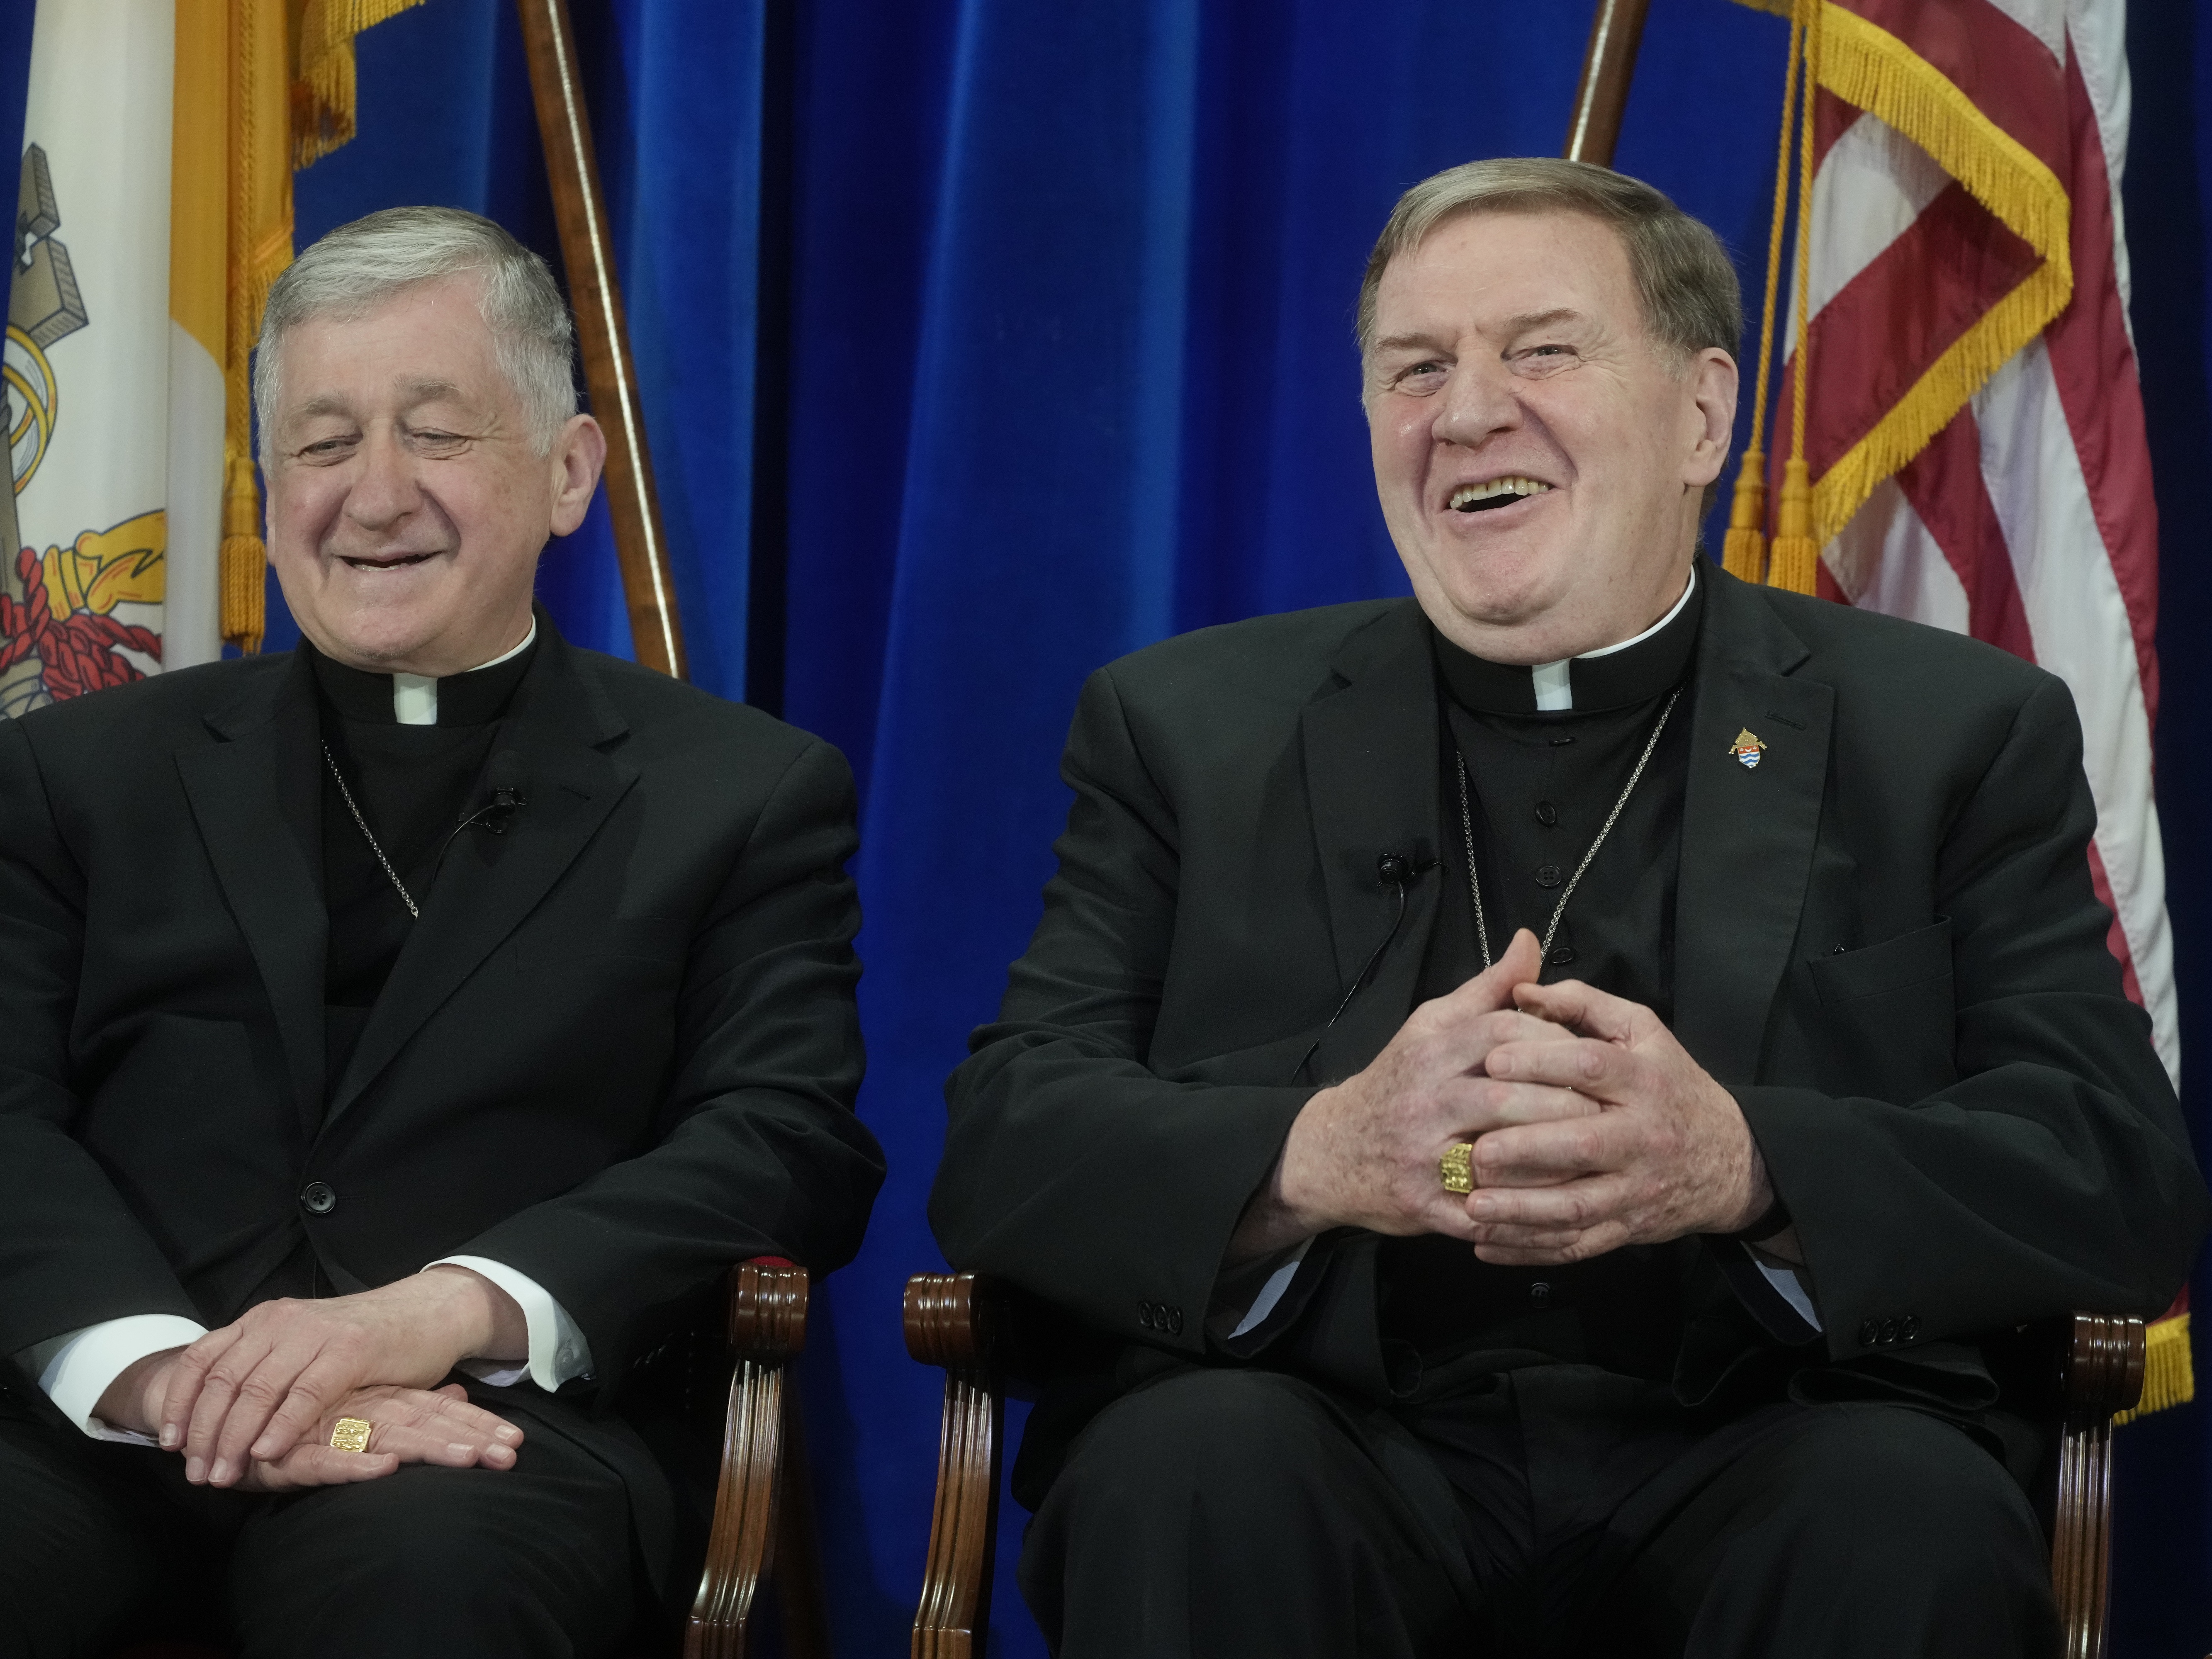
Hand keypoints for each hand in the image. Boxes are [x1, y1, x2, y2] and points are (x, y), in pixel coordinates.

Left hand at [155, 1268, 526, 1487]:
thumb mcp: (301, 1346)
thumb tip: (214, 1414)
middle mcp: (281, 1321)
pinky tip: (267, 1454)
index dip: (180, 1403)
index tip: (170, 1444)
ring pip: (258, 1389)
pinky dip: (281, 1426)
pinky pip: (305, 1394)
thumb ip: (263, 1367)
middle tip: (198, 1475)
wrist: (426, 1313)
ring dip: (235, 1438)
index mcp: (263, 1319)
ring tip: (225, 1474)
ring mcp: (315, 1334)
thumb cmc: (363, 1341)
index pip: (202, 1359)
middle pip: (224, 1381)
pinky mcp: (350, 1351)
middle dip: (204, 1433)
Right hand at [229, 1383, 524, 1491]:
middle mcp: (359, 1406)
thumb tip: (455, 1392)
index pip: (438, 1411)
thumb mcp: (361, 1409)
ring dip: (431, 1448)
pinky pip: (325, 1458)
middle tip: (511, 1454)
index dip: (476, 1426)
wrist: (220, 1399)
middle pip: (425, 1421)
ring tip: (472, 1460)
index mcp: (379, 1399)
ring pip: (387, 1435)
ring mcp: (327, 1424)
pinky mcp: (290, 1449)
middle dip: (469, 1438)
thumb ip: (409, 1403)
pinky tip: (384, 1468)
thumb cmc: (299, 1412)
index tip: (517, 1445)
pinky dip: (354, 1464)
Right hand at [1230, 930, 1587, 1262]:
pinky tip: (1562, 1202)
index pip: (1502, 1034)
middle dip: (1567, 1103)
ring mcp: (1422, 1157)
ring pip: (1502, 1154)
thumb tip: (1529, 943)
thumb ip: (1486, 991)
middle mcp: (1424, 1101)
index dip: (1554, 1041)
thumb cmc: (1396, 1082)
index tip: (1589, 1053)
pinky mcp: (1425, 1205)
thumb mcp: (1431, 1027)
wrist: (1331, 1152)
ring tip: (1597, 1154)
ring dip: (1557, 1157)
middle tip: (1610, 1109)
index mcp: (1429, 1051)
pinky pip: (1488, 1209)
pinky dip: (1528, 1209)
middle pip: (1508, 1097)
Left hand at [1458, 975, 1772, 1263]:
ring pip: (1576, 1207)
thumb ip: (1583, 1004)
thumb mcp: (1642, 1032)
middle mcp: (1642, 1137)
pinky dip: (1529, 1248)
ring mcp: (1635, 1190)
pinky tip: (1485, 1244)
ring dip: (1521, 1211)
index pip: (1592, 1067)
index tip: (1492, 1062)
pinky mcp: (1626, 1229)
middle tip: (1474, 1148)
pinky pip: (1576, 1245)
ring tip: (1472, 1205)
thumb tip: (1523, 989)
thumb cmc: (1670, 1085)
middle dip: (1525, 1148)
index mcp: (1644, 1081)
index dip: (1541, 1062)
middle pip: (1582, 1145)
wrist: (1729, 1160)